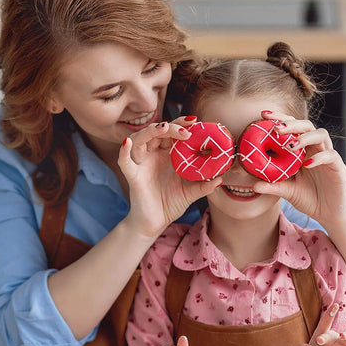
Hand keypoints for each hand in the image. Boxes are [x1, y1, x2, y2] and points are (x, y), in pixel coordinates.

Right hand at [118, 117, 223, 238]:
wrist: (155, 223)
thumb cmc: (170, 204)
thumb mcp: (191, 193)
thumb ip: (204, 185)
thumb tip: (221, 179)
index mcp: (167, 155)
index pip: (172, 132)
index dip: (182, 124)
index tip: (196, 122)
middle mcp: (152, 155)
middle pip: (157, 131)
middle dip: (172, 126)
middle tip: (187, 128)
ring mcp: (141, 164)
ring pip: (139, 139)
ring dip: (150, 131)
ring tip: (164, 128)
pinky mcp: (133, 176)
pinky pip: (125, 161)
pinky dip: (123, 151)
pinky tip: (126, 143)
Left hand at [252, 111, 345, 229]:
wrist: (328, 213)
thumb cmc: (308, 197)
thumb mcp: (286, 191)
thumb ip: (272, 186)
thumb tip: (253, 185)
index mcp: (302, 150)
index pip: (292, 128)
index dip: (280, 119)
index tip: (263, 115)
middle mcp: (314, 149)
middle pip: (306, 126)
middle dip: (291, 124)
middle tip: (276, 128)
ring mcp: (327, 156)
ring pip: (321, 135)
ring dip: (305, 137)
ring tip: (290, 146)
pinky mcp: (338, 166)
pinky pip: (330, 155)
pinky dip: (319, 157)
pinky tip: (307, 163)